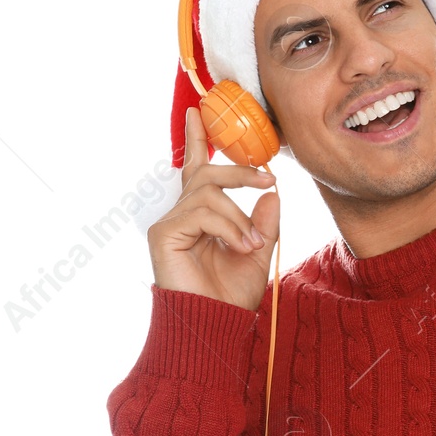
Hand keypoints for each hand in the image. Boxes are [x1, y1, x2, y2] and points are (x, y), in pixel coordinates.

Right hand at [147, 106, 279, 310]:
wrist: (217, 324)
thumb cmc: (231, 295)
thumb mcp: (259, 252)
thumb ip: (265, 222)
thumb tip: (272, 194)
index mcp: (201, 216)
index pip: (196, 169)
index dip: (196, 140)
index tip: (199, 112)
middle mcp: (181, 215)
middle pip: (206, 171)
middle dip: (240, 172)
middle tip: (268, 180)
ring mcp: (169, 223)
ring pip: (208, 191)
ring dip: (239, 216)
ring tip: (253, 243)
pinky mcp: (163, 233)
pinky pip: (202, 211)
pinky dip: (229, 226)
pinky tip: (240, 246)